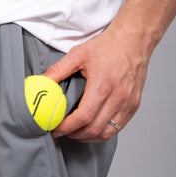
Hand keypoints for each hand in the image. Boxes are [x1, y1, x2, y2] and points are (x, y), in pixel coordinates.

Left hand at [44, 23, 150, 141]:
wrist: (134, 39)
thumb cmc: (108, 46)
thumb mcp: (78, 54)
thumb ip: (58, 70)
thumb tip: (41, 82)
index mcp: (103, 85)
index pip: (83, 117)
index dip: (67, 127)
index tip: (56, 129)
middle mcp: (118, 97)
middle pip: (94, 128)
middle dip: (75, 134)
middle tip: (62, 132)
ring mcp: (128, 103)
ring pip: (107, 132)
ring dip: (89, 136)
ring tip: (76, 132)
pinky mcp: (133, 105)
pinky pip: (118, 127)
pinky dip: (103, 132)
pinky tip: (93, 127)